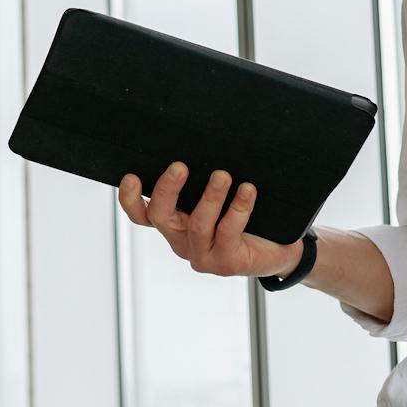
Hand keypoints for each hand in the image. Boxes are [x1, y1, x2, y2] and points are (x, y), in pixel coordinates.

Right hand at [117, 163, 302, 279]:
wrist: (276, 249)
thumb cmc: (244, 218)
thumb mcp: (219, 197)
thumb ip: (204, 179)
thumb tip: (203, 143)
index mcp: (174, 223)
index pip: (141, 214)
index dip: (130, 198)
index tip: (131, 177)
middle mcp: (182, 240)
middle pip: (161, 217)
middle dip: (167, 190)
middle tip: (179, 167)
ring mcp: (202, 254)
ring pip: (197, 224)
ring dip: (210, 197)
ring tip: (222, 175)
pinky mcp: (226, 263)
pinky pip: (228, 232)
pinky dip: (238, 208)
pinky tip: (248, 190)